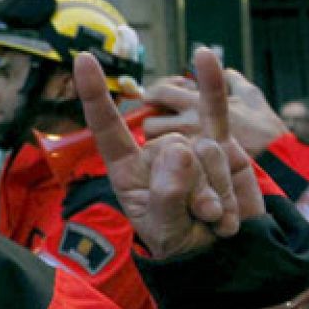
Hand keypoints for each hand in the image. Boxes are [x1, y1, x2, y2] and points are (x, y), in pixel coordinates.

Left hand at [77, 47, 264, 258]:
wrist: (224, 253)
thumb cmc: (184, 243)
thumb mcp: (168, 231)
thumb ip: (169, 196)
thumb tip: (182, 149)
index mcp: (128, 170)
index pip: (107, 129)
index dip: (95, 96)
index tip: (83, 59)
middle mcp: (156, 152)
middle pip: (174, 149)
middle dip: (197, 191)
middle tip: (203, 218)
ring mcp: (189, 144)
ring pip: (206, 150)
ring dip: (219, 190)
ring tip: (217, 214)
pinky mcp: (220, 143)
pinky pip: (216, 111)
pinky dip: (212, 85)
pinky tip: (205, 56)